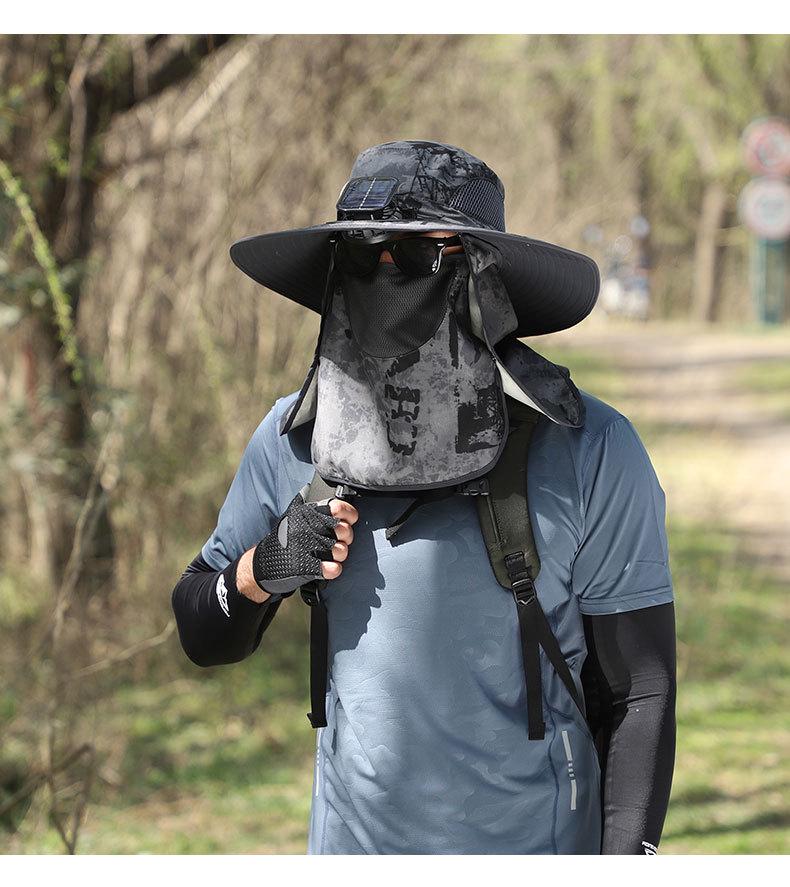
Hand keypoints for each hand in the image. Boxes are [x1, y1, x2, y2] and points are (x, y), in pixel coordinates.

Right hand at [236, 491, 357, 603]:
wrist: (262, 564)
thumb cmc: (283, 540)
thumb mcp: (294, 517)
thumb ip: (315, 510)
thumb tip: (339, 506)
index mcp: (307, 514)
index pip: (338, 508)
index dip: (348, 514)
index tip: (347, 519)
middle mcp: (307, 529)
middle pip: (344, 530)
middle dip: (346, 536)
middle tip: (339, 539)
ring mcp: (306, 548)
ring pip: (341, 550)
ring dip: (340, 554)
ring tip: (332, 554)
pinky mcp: (305, 567)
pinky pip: (332, 568)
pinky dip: (334, 569)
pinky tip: (329, 567)